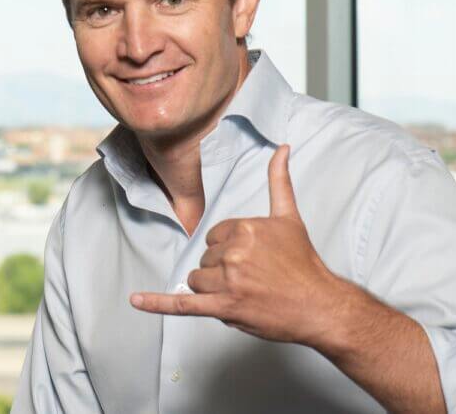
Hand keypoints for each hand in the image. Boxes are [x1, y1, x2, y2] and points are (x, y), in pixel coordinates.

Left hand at [130, 144, 345, 345]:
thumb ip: (279, 180)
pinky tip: (136, 300)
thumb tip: (282, 147)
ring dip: (213, 289)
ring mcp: (228, 282)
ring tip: (244, 293)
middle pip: (205, 259)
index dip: (229, 249)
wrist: (319, 305)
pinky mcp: (224, 308)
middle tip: (253, 278)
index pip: (214, 236)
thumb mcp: (289, 216)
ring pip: (197, 280)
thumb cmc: (303, 262)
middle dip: (222, 270)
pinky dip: (158, 303)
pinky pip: (184, 304)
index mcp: (244, 228)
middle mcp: (234, 253)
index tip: (252, 258)